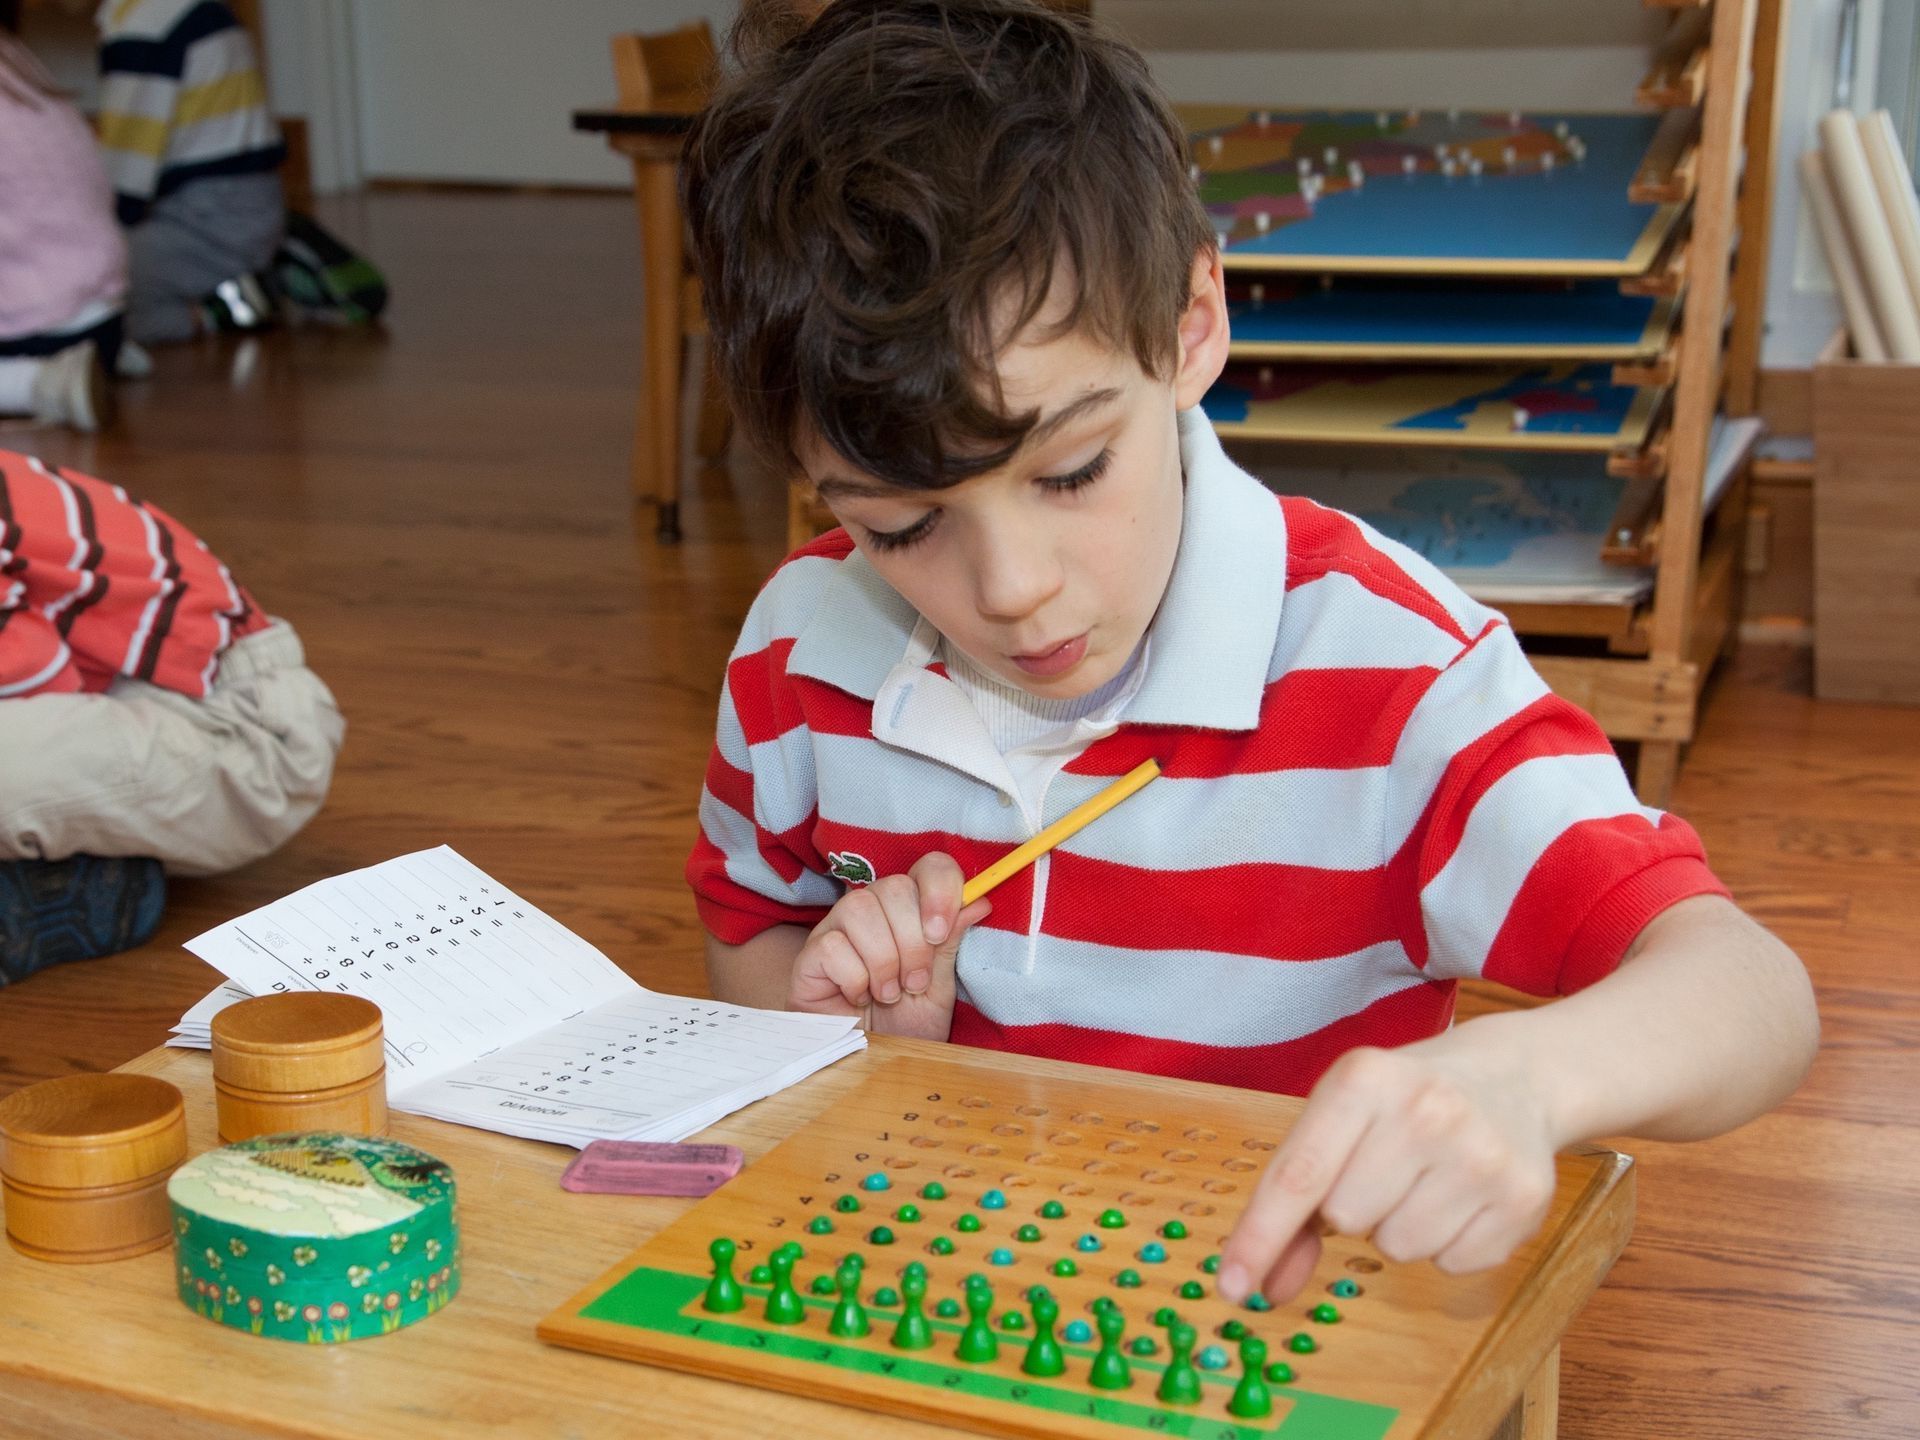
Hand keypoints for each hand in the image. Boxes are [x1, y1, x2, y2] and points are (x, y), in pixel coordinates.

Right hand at [787, 852, 990, 1039]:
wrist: (867, 1062)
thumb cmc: (904, 1023)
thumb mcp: (940, 986)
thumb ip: (952, 942)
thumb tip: (978, 901)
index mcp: (909, 909)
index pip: (929, 867)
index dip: (940, 890)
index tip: (940, 933)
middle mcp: (872, 909)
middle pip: (894, 887)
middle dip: (912, 942)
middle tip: (915, 983)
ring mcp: (836, 928)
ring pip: (860, 909)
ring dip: (884, 960)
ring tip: (888, 994)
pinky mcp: (809, 955)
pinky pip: (833, 946)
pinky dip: (855, 979)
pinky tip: (858, 999)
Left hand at [1216, 1039, 1560, 1305]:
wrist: (1515, 1076)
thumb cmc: (1405, 1100)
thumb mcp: (1341, 1116)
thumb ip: (1293, 1200)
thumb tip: (1262, 1285)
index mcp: (1365, 1078)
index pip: (1299, 1176)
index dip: (1260, 1237)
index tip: (1231, 1284)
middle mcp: (1426, 1111)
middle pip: (1345, 1218)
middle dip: (1350, 1208)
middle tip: (1381, 1166)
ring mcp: (1481, 1156)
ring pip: (1397, 1248)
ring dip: (1397, 1227)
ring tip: (1424, 1177)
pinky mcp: (1524, 1199)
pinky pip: (1451, 1265)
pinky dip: (1446, 1243)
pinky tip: (1461, 1195)